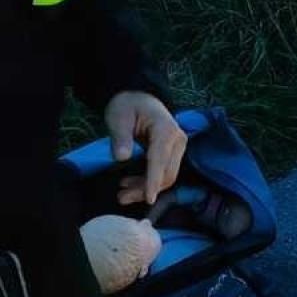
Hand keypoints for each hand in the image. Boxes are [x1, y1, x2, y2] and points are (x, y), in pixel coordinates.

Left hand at [104, 91, 186, 206]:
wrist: (138, 97)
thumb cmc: (128, 105)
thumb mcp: (118, 118)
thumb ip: (120, 138)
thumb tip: (121, 158)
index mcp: (166, 130)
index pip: (160, 160)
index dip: (153, 181)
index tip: (148, 199)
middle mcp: (177, 141)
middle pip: (167, 173)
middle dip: (147, 189)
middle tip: (121, 198)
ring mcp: (178, 148)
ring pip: (167, 176)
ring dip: (146, 188)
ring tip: (122, 194)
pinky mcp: (173, 154)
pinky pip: (163, 173)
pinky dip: (148, 182)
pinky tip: (130, 184)